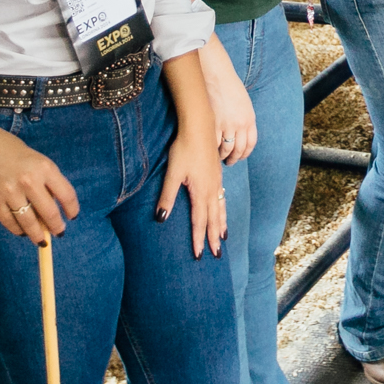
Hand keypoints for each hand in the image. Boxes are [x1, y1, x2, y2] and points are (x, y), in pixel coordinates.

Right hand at [0, 119, 79, 243]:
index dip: (72, 209)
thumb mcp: (34, 158)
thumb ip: (44, 178)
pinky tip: (22, 231)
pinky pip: (9, 222)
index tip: (71, 216)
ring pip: (29, 223)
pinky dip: (18, 230)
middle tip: (58, 232)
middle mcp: (29, 181)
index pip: (66, 195)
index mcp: (44, 167)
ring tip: (41, 239)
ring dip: (37, 235)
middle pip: (50, 213)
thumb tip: (53, 205)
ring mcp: (10, 193)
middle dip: (56, 227)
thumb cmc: (6, 147)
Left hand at [157, 129, 228, 257]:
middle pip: (214, 219)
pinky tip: (221, 211)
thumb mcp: (172, 173)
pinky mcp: (217, 175)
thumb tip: (160, 218)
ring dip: (221, 225)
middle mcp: (212, 190)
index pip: (200, 222)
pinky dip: (223, 211)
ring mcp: (216, 182)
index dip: (198, 240)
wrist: (199, 127)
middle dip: (214, 238)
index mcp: (201, 192)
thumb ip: (167, 196)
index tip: (198, 256)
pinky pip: (222, 199)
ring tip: (223, 238)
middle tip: (217, 255)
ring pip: (220, 209)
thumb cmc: (184, 148)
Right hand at [199, 35, 257, 164]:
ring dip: (222, 157)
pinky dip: (212, 150)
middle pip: (239, 150)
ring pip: (226, 150)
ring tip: (218, 158)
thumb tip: (240, 134)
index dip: (244, 154)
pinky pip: (213, 144)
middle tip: (228, 162)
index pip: (250, 144)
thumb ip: (244, 119)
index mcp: (250, 119)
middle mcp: (240, 124)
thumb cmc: (229, 86)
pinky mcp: (212, 124)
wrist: (216, 74)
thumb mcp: (244, 103)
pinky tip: (209, 150)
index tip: (239, 157)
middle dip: (233, 158)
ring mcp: (226, 125)